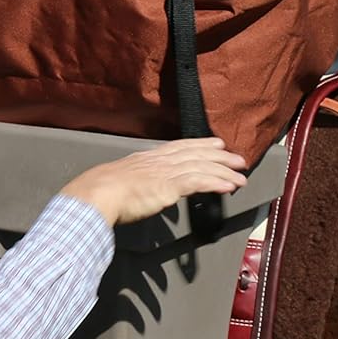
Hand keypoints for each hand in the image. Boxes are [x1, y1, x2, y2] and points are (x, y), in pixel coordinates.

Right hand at [61, 137, 247, 225]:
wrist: (96, 193)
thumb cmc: (101, 191)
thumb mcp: (120, 179)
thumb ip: (136, 182)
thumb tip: (140, 190)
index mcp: (148, 158)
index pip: (180, 147)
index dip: (200, 145)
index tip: (216, 144)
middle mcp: (160, 161)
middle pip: (196, 155)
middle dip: (219, 157)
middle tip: (238, 159)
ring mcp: (165, 173)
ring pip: (201, 168)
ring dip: (224, 172)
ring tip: (240, 176)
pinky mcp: (168, 187)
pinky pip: (198, 182)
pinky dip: (215, 183)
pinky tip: (228, 187)